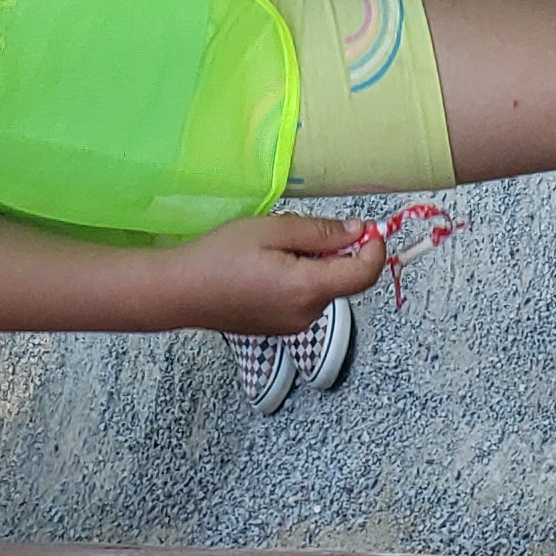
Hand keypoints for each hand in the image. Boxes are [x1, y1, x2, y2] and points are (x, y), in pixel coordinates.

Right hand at [157, 213, 387, 335]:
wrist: (180, 292)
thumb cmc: (220, 256)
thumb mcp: (272, 229)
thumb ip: (320, 231)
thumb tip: (358, 232)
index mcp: (308, 289)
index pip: (364, 275)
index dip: (375, 249)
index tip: (370, 228)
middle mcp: (307, 314)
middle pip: (343, 279)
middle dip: (335, 251)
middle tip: (297, 229)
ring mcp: (293, 325)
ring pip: (323, 287)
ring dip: (314, 264)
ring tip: (273, 247)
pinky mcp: (280, 327)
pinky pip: (305, 298)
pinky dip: (299, 278)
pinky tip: (266, 266)